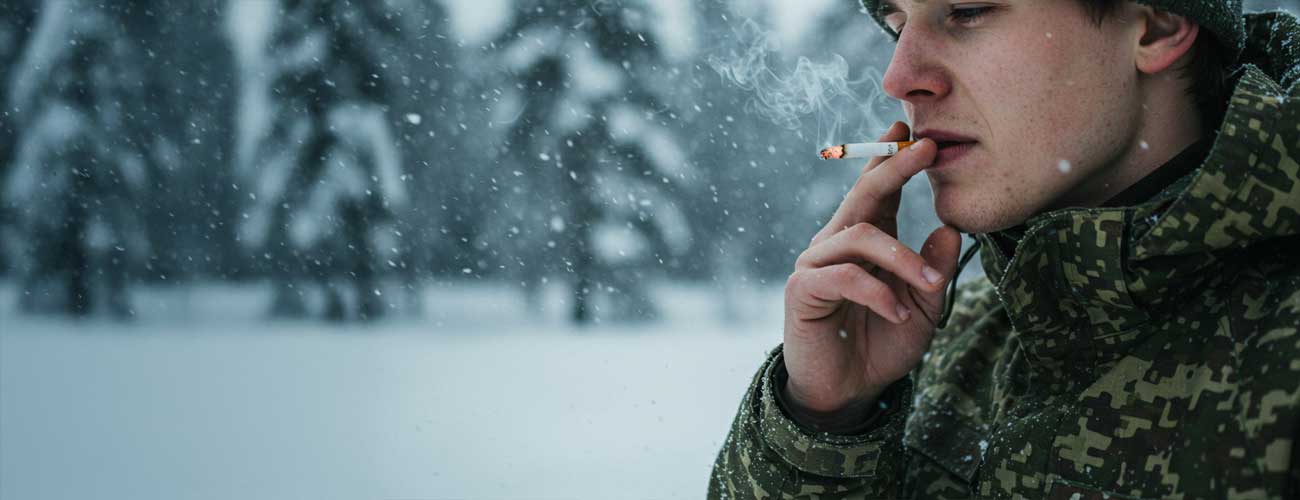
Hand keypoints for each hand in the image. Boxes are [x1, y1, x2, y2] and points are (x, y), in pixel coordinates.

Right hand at [782, 122, 962, 416]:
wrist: (846, 390)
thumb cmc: (881, 344)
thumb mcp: (922, 306)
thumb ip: (933, 269)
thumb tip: (950, 228)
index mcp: (864, 240)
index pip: (875, 190)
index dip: (891, 159)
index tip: (913, 130)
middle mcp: (836, 243)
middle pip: (863, 195)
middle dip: (895, 168)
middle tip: (926, 150)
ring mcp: (816, 263)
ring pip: (861, 235)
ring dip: (903, 258)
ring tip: (930, 284)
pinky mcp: (803, 290)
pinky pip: (844, 276)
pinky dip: (879, 292)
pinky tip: (899, 314)